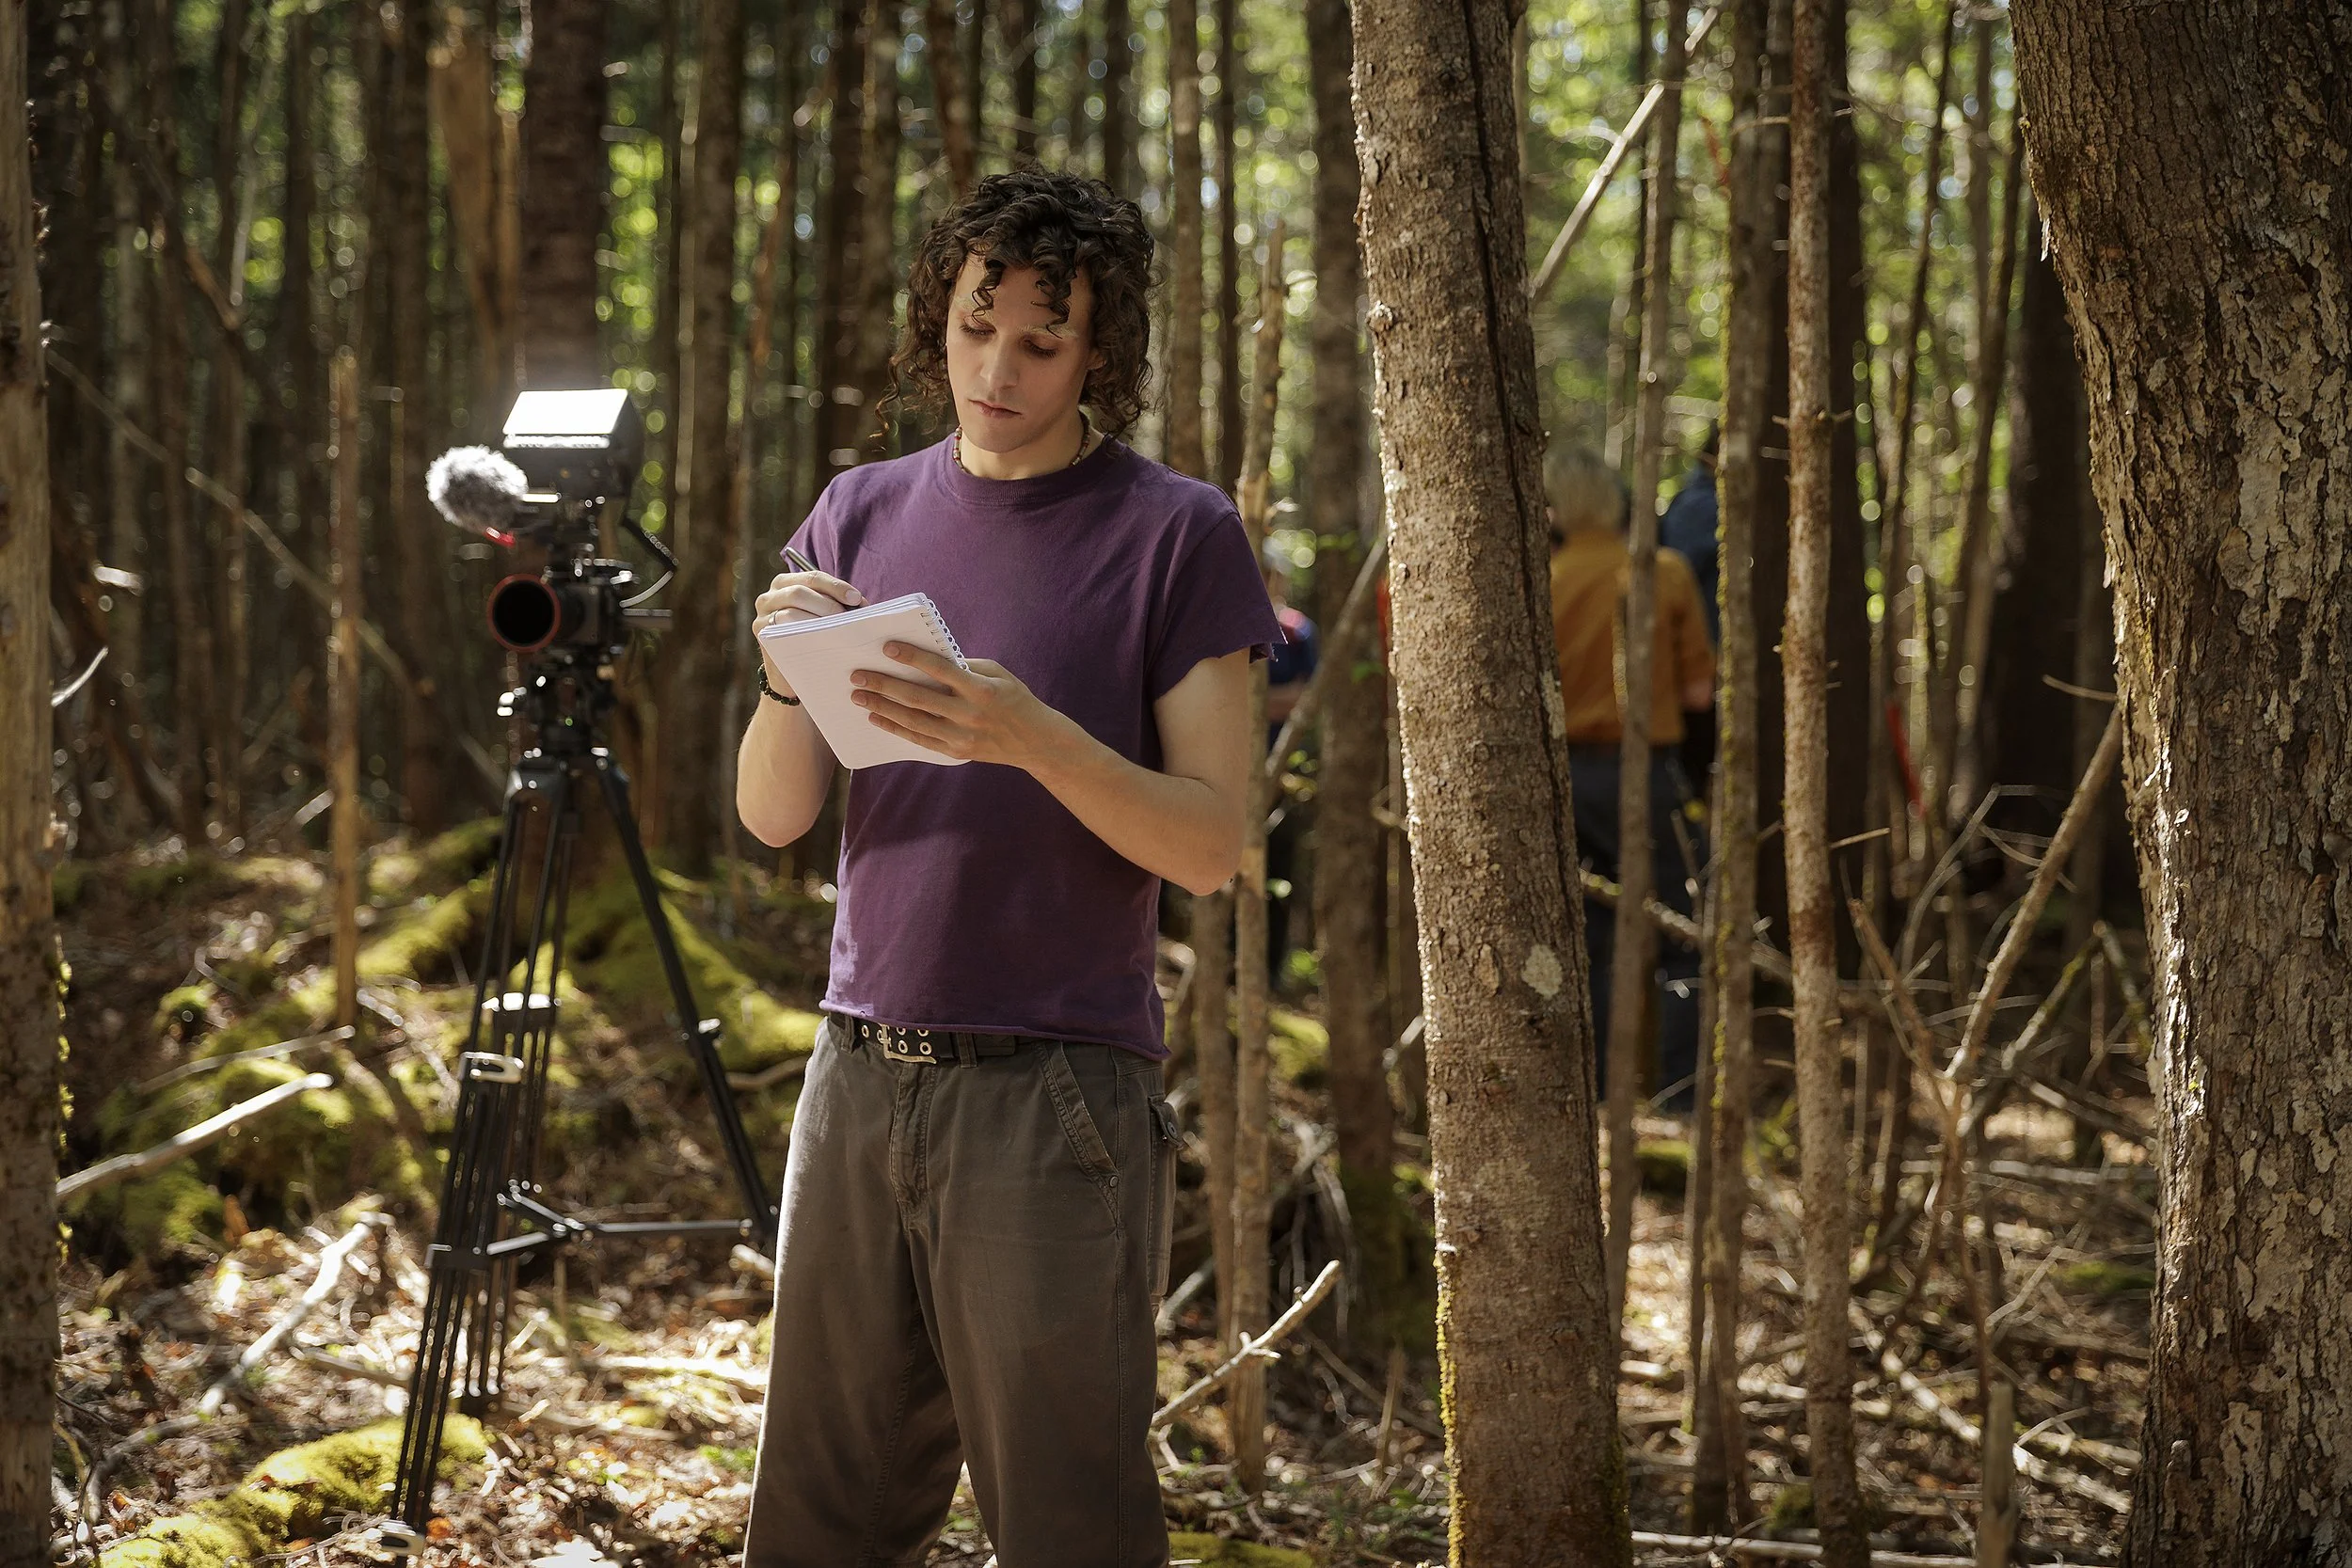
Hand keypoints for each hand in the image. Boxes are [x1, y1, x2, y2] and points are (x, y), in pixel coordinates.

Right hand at [753, 570, 863, 689]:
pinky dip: (805, 634)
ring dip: (817, 621)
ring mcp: (762, 615)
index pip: (812, 577)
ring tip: (838, 631)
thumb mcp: (819, 614)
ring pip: (790, 612)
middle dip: (827, 605)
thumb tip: (860, 604)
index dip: (836, 586)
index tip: (856, 599)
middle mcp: (769, 595)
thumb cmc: (809, 636)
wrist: (789, 669)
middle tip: (847, 619)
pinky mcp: (761, 635)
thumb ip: (834, 604)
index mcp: (785, 583)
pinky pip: (783, 632)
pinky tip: (823, 642)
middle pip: (800, 592)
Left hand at [848, 643, 1069, 768]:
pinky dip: (896, 728)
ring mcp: (961, 736)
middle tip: (859, 675)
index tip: (887, 648)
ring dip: (883, 707)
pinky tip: (877, 717)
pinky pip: (919, 739)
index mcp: (981, 689)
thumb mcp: (997, 673)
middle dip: (885, 685)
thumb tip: (926, 658)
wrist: (1034, 741)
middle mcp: (969, 714)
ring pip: (913, 721)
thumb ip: (964, 666)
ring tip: (859, 696)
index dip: (913, 658)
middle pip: (918, 698)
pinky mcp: (956, 751)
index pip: (940, 670)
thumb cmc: (1014, 698)